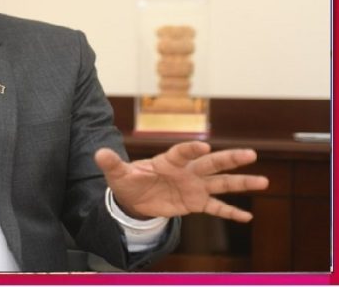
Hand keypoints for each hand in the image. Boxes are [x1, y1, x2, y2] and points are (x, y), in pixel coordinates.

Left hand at [94, 140, 268, 222]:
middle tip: (251, 154)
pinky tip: (248, 216)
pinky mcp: (195, 203)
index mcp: (168, 161)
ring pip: (221, 183)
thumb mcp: (117, 174)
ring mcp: (194, 187)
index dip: (191, 149)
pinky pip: (216, 208)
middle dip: (230, 159)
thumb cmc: (128, 181)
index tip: (203, 147)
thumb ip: (111, 163)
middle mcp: (186, 171)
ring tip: (264, 181)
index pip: (182, 152)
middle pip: (211, 163)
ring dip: (241, 183)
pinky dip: (230, 212)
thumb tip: (98, 154)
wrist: (133, 199)